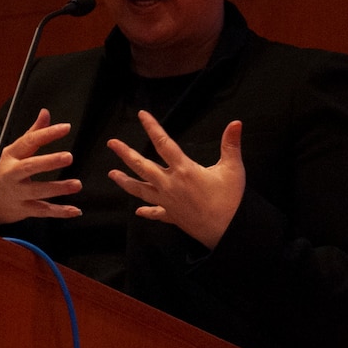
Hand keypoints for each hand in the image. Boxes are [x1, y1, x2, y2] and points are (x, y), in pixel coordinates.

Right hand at [0, 108, 82, 227]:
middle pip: (30, 167)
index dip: (47, 133)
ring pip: (38, 191)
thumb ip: (33, 133)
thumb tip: (45, 113)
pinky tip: (75, 210)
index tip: (66, 127)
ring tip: (77, 184)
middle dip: (49, 162)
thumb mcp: (14, 151)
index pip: (29, 141)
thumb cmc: (5, 171)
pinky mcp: (24, 209)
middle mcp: (12, 174)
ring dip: (58, 188)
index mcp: (11, 156)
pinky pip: (43, 211)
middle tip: (69, 157)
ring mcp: (17, 193)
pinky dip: (59, 212)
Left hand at [107, 112, 244, 249]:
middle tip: (111, 143)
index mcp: (184, 170)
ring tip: (112, 174)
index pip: (163, 144)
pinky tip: (138, 211)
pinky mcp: (171, 216)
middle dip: (125, 154)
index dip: (152, 128)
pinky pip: (155, 213)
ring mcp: (168, 202)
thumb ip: (231, 145)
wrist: (228, 231)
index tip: (142, 115)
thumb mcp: (233, 169)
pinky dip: (146, 211)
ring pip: (141, 190)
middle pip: (142, 166)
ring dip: (125, 181)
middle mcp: (170, 185)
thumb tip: (236, 123)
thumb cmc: (231, 200)